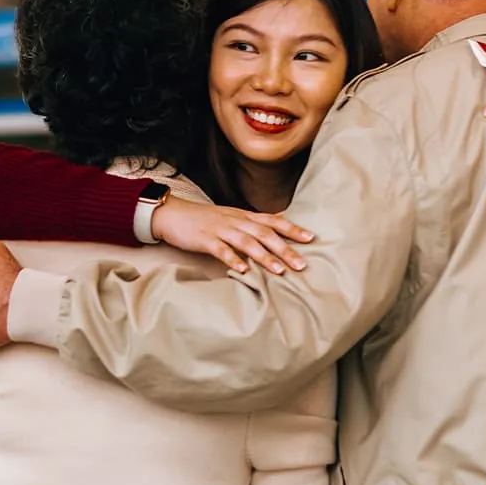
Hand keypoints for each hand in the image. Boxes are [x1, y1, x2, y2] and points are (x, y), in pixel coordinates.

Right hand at [151, 197, 313, 274]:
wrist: (174, 214)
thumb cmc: (205, 220)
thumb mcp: (232, 218)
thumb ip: (252, 225)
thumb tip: (277, 228)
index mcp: (244, 217)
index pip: (273, 221)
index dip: (292, 228)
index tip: (311, 238)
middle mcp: (236, 221)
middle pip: (265, 234)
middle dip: (285, 249)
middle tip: (302, 264)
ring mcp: (221, 230)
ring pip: (247, 242)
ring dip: (265, 257)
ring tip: (280, 271)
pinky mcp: (205, 239)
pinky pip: (221, 250)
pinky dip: (233, 260)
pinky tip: (242, 271)